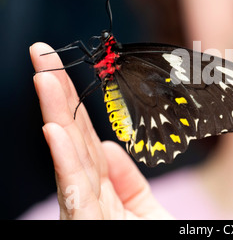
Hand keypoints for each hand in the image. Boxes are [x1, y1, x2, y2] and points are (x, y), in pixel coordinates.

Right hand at [30, 42, 172, 219]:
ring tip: (43, 77)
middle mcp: (88, 197)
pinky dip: (64, 160)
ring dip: (54, 115)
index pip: (84, 139)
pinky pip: (75, 192)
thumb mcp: (145, 210)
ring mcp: (85, 213)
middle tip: (42, 55)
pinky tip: (54, 130)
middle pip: (71, 139)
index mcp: (102, 190)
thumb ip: (128, 178)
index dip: (73, 105)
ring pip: (67, 157)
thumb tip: (107, 145)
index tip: (62, 73)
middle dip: (56, 96)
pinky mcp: (88, 226)